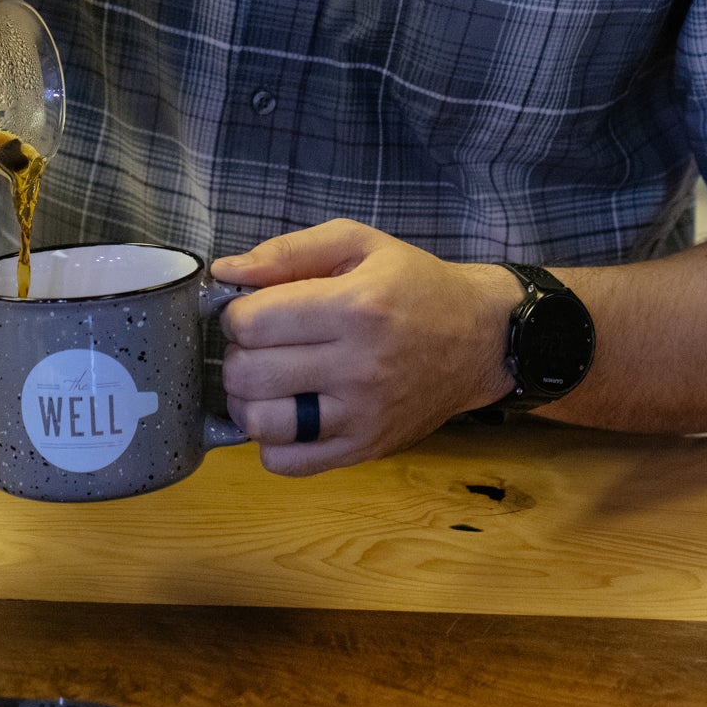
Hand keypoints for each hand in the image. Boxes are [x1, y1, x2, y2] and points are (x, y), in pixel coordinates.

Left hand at [213, 220, 515, 475]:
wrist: (480, 338)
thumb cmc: (414, 284)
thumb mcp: (358, 244)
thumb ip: (288, 252)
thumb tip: (226, 272)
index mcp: (353, 308)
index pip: (253, 323)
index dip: (237, 314)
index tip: (253, 309)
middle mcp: (357, 367)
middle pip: (250, 374)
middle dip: (237, 355)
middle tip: (258, 344)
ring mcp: (362, 416)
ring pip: (261, 424)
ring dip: (247, 400)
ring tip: (266, 380)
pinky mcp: (366, 449)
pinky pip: (288, 463)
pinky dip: (271, 441)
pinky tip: (286, 413)